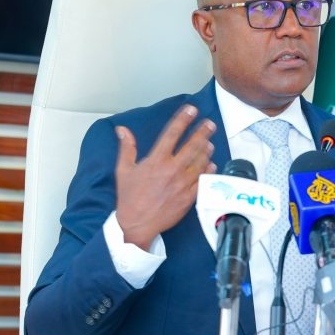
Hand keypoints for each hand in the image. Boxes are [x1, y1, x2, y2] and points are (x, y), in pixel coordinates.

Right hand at [114, 105, 216, 249]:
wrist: (137, 224)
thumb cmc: (129, 198)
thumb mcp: (124, 170)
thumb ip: (127, 148)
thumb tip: (122, 130)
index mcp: (156, 160)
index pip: (173, 133)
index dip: (184, 119)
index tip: (191, 110)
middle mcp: (172, 169)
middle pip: (193, 145)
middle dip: (203, 132)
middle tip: (210, 124)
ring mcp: (183, 183)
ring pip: (201, 161)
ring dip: (207, 149)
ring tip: (210, 142)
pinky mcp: (189, 196)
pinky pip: (204, 179)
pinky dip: (209, 169)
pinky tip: (211, 164)